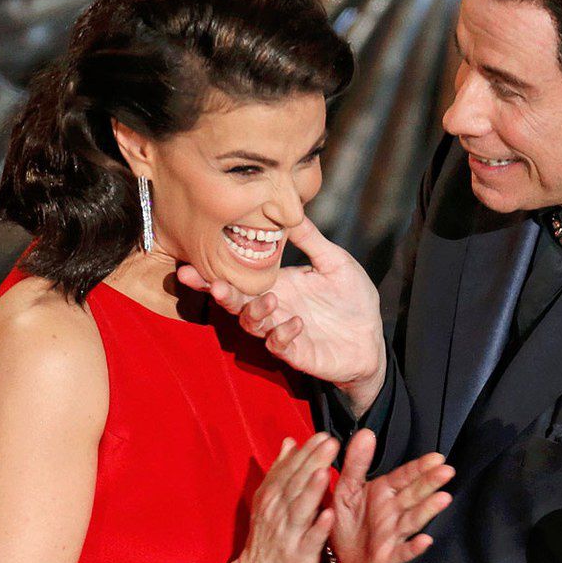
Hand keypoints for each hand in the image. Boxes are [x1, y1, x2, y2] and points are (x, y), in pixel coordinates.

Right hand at [178, 217, 385, 414]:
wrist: (372, 337)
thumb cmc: (352, 299)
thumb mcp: (334, 263)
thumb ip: (311, 240)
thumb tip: (290, 208)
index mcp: (278, 284)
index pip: (239, 278)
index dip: (212, 274)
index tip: (189, 265)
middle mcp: (274, 307)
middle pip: (236, 302)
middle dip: (220, 294)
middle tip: (213, 285)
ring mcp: (283, 331)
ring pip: (252, 325)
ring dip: (255, 312)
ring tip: (270, 300)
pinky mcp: (298, 354)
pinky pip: (280, 346)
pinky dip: (283, 334)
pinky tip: (297, 323)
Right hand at [231, 432, 338, 562]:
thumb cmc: (268, 534)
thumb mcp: (269, 498)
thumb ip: (281, 469)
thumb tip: (290, 441)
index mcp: (273, 495)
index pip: (290, 468)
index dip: (307, 451)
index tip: (323, 434)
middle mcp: (278, 511)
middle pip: (296, 482)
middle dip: (313, 462)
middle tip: (330, 442)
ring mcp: (287, 533)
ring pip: (301, 508)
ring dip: (312, 490)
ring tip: (325, 471)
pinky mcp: (298, 555)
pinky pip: (309, 540)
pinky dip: (318, 528)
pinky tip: (329, 515)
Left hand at [328, 429, 453, 562]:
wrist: (340, 559)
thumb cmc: (347, 521)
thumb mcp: (347, 487)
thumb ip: (356, 462)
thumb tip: (366, 433)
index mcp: (384, 491)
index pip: (405, 476)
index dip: (420, 467)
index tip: (436, 457)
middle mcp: (393, 510)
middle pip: (414, 494)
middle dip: (430, 482)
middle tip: (447, 470)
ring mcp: (394, 533)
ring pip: (413, 519)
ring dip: (428, 509)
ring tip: (443, 498)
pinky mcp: (389, 556)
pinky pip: (403, 551)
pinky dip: (414, 547)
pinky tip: (425, 540)